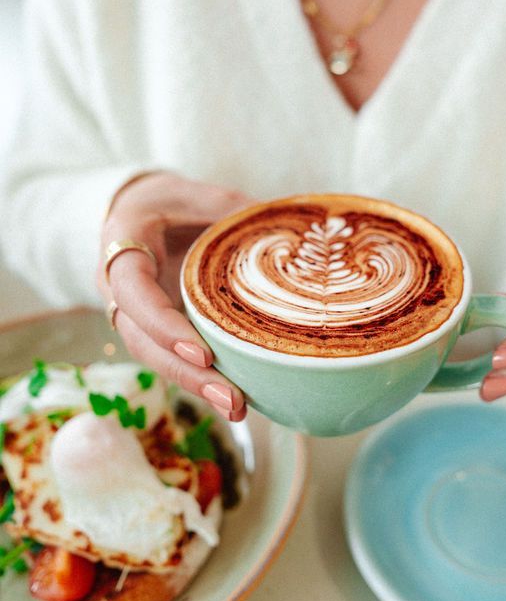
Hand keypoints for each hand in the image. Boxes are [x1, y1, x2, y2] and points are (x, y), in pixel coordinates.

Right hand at [97, 172, 252, 421]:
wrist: (139, 213)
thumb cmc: (171, 201)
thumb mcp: (198, 193)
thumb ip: (233, 210)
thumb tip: (291, 232)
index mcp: (122, 245)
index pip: (134, 291)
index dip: (163, 325)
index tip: (202, 351)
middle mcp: (118, 288)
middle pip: (143, 341)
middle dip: (185, 373)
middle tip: (230, 397)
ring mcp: (133, 315)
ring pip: (154, 358)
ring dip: (195, 385)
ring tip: (237, 408)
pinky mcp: (153, 332)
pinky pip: (170, 358)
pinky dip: (199, 379)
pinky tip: (233, 401)